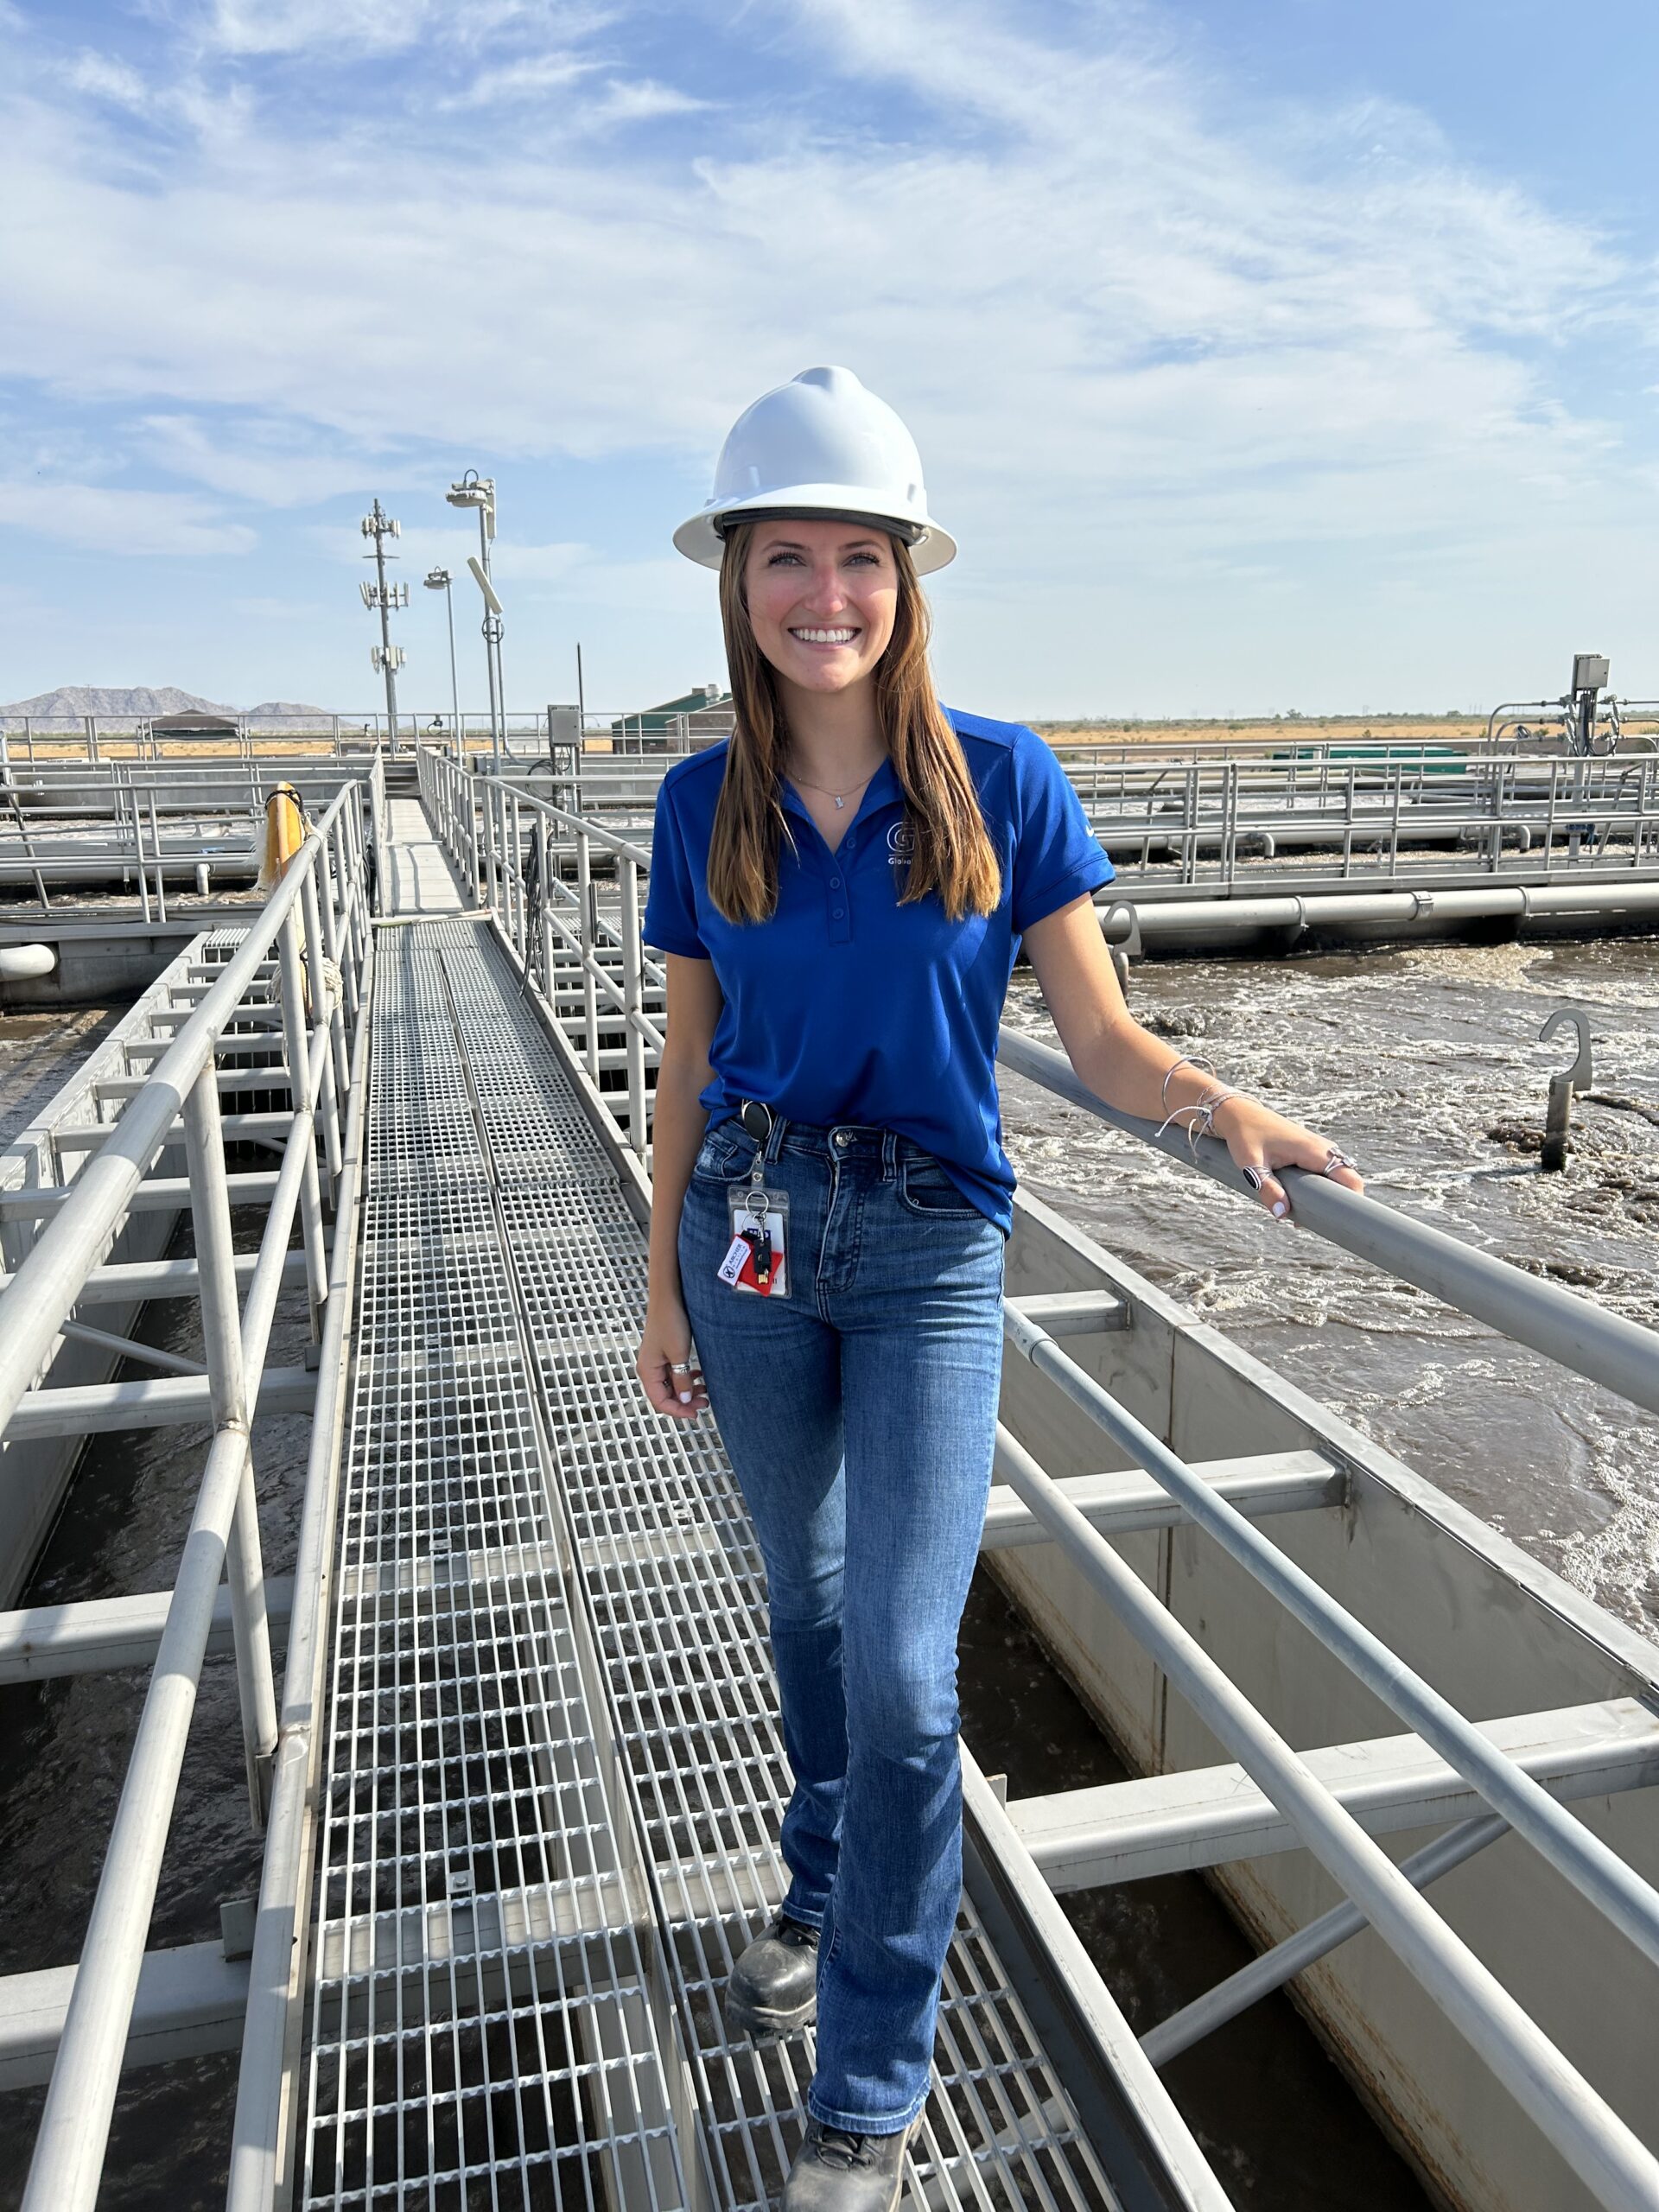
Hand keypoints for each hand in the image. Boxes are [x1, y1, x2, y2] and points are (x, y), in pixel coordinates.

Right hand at [637, 1293, 708, 1419]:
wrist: (669, 1297)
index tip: (695, 1414)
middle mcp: (649, 1368)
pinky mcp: (664, 1353)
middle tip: (704, 1403)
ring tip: (704, 1391)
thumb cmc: (671, 1321)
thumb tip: (684, 1400)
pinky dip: (686, 1378)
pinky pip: (673, 1373)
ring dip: (686, 1391)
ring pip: (671, 1385)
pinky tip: (699, 1376)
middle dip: (684, 1402)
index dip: (678, 1411)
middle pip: (665, 1395)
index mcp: (648, 1370)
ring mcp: (656, 1361)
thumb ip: (681, 1379)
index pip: (660, 1402)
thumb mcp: (679, 1354)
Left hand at [1211, 1097, 1364, 1221]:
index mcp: (1313, 1151)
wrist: (1239, 1114)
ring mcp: (1317, 1148)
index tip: (1342, 1221)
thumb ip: (1268, 1189)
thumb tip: (1282, 1214)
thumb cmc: (1245, 1136)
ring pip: (1336, 1176)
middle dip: (1339, 1203)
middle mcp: (1321, 1148)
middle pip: (1347, 1179)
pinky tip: (1301, 1201)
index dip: (1354, 1200)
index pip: (1349, 1178)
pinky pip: (1324, 1171)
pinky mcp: (1309, 1151)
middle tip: (1317, 1222)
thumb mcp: (1252, 1165)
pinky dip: (1319, 1187)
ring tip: (1306, 1214)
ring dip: (1328, 1196)